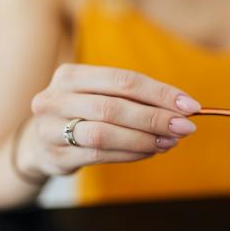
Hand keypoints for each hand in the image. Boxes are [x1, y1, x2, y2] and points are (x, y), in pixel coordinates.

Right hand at [21, 64, 200, 176]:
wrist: (40, 141)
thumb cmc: (81, 113)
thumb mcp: (100, 95)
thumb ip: (135, 98)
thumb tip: (183, 107)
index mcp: (71, 75)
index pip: (124, 80)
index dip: (160, 93)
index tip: (190, 105)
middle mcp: (56, 98)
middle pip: (114, 106)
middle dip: (155, 117)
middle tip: (185, 127)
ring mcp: (51, 128)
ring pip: (105, 133)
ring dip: (144, 139)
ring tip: (170, 141)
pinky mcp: (57, 155)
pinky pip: (101, 155)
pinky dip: (131, 153)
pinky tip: (151, 151)